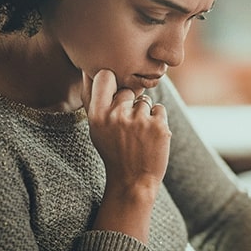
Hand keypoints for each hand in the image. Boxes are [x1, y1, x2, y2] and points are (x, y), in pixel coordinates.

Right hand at [82, 69, 171, 241]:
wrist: (133, 181)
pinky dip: (158, 120)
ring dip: (145, 114)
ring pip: (145, 101)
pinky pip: (159, 109)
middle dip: (129, 104)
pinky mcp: (159, 126)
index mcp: (97, 115)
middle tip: (127, 128)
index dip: (112, 80)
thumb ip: (94, 100)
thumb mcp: (96, 128)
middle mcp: (117, 115)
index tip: (113, 92)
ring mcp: (139, 120)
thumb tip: (90, 69)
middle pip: (127, 90)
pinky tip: (150, 137)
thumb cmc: (113, 151)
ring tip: (138, 136)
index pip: (105, 76)